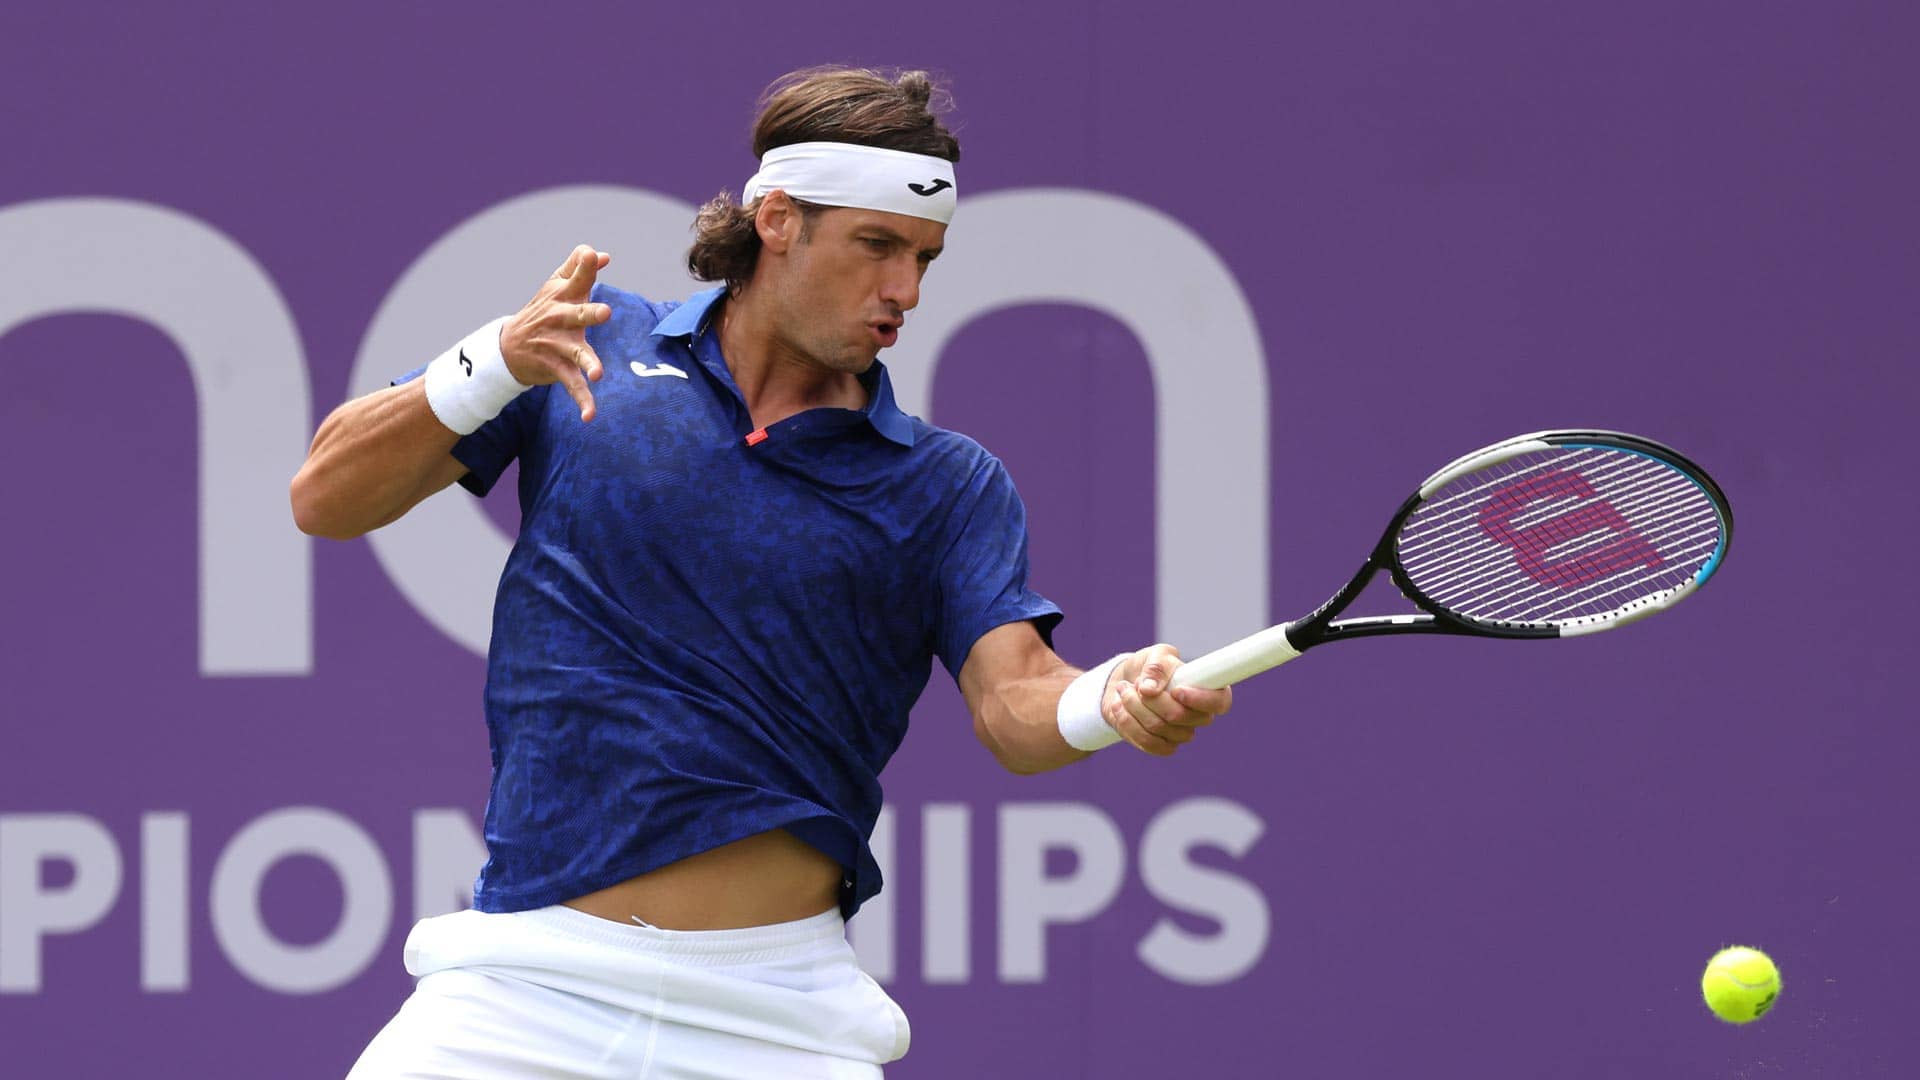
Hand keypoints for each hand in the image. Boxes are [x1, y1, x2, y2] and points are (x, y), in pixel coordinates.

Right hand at [500, 244, 614, 420]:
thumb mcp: (556, 286)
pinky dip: (582, 400)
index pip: (576, 278)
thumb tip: (601, 254)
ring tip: (598, 374)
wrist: (508, 346)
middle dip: (589, 313)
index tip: (593, 258)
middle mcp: (559, 319)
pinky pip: (571, 385)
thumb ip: (579, 268)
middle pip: (576, 314)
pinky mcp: (556, 368)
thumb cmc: (543, 310)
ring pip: (575, 353)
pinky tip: (590, 416)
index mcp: (562, 296)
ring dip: (587, 363)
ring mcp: (557, 345)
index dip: (584, 267)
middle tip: (605, 312)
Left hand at [1102, 644, 1232, 755]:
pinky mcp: (1162, 746)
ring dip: (1133, 707)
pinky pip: (1147, 743)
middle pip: (1179, 717)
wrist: (1126, 684)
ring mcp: (1181, 734)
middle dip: (1150, 699)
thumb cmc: (1149, 667)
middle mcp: (1199, 715)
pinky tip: (1119, 707)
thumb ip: (1155, 666)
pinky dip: (1127, 723)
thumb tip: (1150, 689)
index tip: (1176, 690)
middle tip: (1134, 683)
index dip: (1200, 699)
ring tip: (1123, 690)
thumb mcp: (1153, 656)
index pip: (1220, 702)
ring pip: (1158, 728)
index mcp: (1207, 689)